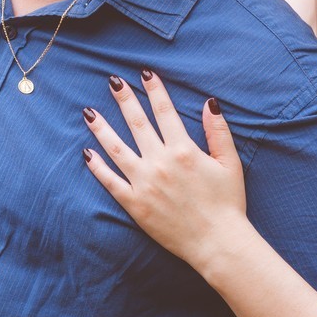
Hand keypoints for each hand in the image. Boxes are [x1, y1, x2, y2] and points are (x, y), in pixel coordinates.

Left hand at [82, 70, 249, 271]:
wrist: (218, 243)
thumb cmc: (228, 203)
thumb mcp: (229, 163)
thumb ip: (218, 131)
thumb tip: (209, 102)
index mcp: (183, 150)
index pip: (165, 111)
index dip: (154, 90)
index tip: (144, 73)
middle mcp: (160, 162)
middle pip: (137, 123)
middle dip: (124, 99)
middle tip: (112, 81)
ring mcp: (144, 184)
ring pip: (116, 149)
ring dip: (102, 128)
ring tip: (89, 112)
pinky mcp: (135, 205)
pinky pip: (111, 182)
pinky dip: (97, 167)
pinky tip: (87, 153)